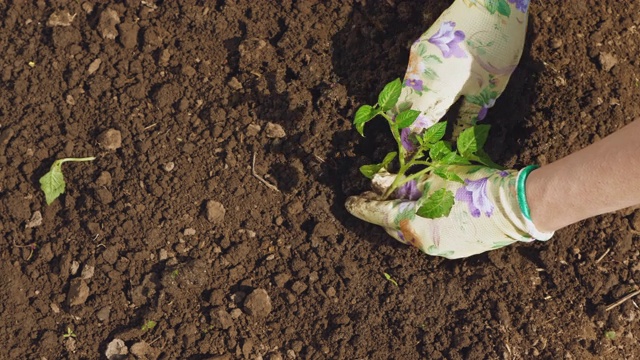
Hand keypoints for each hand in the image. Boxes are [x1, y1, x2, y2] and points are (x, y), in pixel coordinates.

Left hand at [345, 165, 552, 258]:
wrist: (513, 206)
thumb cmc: (470, 185)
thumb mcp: (432, 176)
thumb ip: (401, 181)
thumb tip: (378, 182)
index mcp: (411, 224)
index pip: (377, 214)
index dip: (361, 206)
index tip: (349, 201)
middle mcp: (421, 243)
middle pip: (393, 226)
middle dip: (384, 211)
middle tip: (377, 195)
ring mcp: (440, 251)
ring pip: (413, 233)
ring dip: (406, 218)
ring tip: (408, 200)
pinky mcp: (456, 251)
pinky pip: (432, 237)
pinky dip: (425, 224)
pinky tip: (432, 210)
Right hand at [398, 0, 528, 140]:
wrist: (491, 2)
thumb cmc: (497, 45)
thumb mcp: (490, 87)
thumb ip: (470, 115)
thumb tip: (458, 139)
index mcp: (439, 87)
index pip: (416, 122)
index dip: (411, 140)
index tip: (410, 154)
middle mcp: (420, 73)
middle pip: (401, 107)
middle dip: (406, 125)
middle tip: (415, 140)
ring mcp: (417, 58)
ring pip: (404, 90)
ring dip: (410, 107)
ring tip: (424, 121)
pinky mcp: (419, 46)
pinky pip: (411, 75)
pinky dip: (416, 90)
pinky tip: (429, 96)